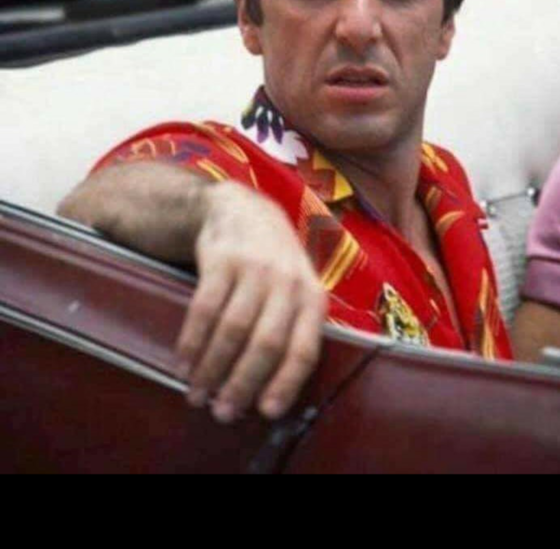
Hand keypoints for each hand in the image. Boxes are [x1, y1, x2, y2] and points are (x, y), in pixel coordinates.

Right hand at [176, 182, 326, 422]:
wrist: (243, 211)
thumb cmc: (274, 266)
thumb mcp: (297, 290)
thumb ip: (293, 331)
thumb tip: (272, 393)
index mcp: (312, 297)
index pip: (304, 349)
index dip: (285, 384)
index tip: (265, 413)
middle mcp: (287, 282)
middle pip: (265, 344)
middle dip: (241, 384)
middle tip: (221, 412)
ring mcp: (254, 268)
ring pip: (232, 330)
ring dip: (211, 369)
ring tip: (197, 394)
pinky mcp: (222, 259)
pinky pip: (204, 310)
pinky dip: (191, 342)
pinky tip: (183, 363)